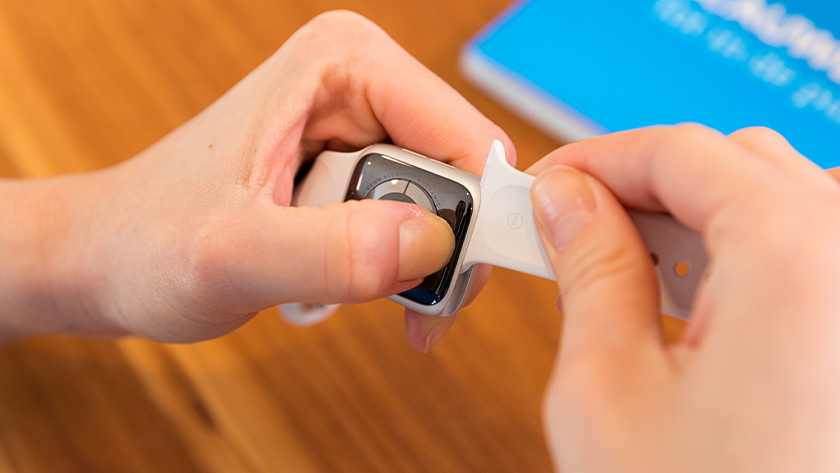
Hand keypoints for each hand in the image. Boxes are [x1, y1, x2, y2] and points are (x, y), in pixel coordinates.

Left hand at [0, 11, 512, 344]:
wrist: (110, 258)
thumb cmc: (146, 241)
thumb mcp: (232, 254)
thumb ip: (329, 250)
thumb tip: (431, 244)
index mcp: (343, 63)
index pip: (464, 136)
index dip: (475, 216)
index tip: (453, 287)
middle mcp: (360, 81)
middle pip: (461, 173)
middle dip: (439, 250)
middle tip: (401, 308)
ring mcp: (359, 123)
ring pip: (444, 205)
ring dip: (410, 267)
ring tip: (342, 290)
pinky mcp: (354, 164)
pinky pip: (411, 220)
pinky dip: (391, 267)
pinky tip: (341, 281)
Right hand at [528, 125, 839, 471]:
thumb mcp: (608, 389)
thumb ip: (588, 270)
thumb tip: (568, 205)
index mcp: (799, 252)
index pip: (680, 150)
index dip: (597, 160)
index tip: (548, 190)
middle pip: (732, 165)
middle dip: (643, 188)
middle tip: (574, 234)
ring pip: (775, 203)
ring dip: (692, 223)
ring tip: (627, 276)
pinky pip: (809, 252)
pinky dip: (741, 259)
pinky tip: (692, 306)